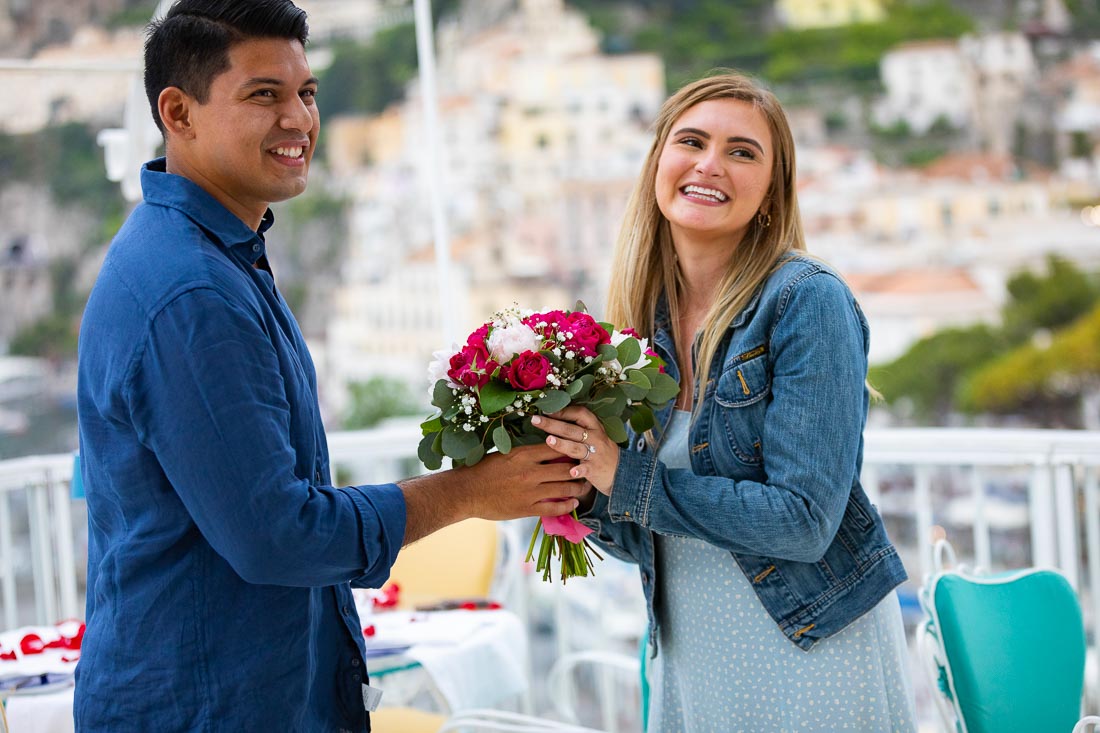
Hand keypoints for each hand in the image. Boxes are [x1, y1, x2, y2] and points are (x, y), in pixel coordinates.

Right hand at [460, 443, 585, 519]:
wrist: (466, 492)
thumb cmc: (482, 470)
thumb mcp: (504, 454)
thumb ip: (525, 454)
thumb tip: (544, 450)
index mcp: (523, 454)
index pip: (555, 447)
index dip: (569, 448)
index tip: (578, 450)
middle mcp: (530, 472)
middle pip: (565, 468)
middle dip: (580, 469)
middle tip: (588, 469)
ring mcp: (530, 492)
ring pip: (564, 488)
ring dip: (578, 488)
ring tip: (585, 486)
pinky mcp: (526, 509)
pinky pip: (553, 508)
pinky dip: (567, 506)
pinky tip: (573, 504)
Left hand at [531, 407, 617, 495]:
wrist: (621, 473)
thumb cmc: (601, 452)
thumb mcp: (594, 436)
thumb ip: (577, 428)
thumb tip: (552, 418)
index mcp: (595, 427)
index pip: (580, 413)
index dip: (563, 410)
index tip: (547, 409)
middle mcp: (596, 438)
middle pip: (572, 429)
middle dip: (552, 424)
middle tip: (535, 420)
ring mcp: (596, 454)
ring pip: (576, 447)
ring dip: (562, 444)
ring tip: (548, 440)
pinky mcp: (596, 469)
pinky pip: (586, 469)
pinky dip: (579, 471)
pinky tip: (571, 472)